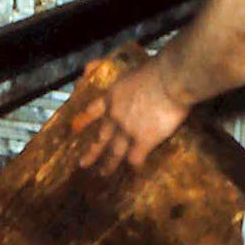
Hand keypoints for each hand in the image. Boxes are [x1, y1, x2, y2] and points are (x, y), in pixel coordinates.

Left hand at [72, 56, 190, 172]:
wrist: (170, 79)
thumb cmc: (157, 69)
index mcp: (112, 96)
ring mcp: (127, 130)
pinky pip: (135, 159)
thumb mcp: (134, 72)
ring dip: (108, 165)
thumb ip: (129, 84)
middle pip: (100, 137)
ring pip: (114, 152)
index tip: (74, 129)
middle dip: (92, 152)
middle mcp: (115, 115)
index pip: (92, 111)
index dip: (83, 121)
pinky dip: (134, 168)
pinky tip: (134, 175)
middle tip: (83, 164)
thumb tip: (133, 89)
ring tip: (103, 174)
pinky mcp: (143, 141)